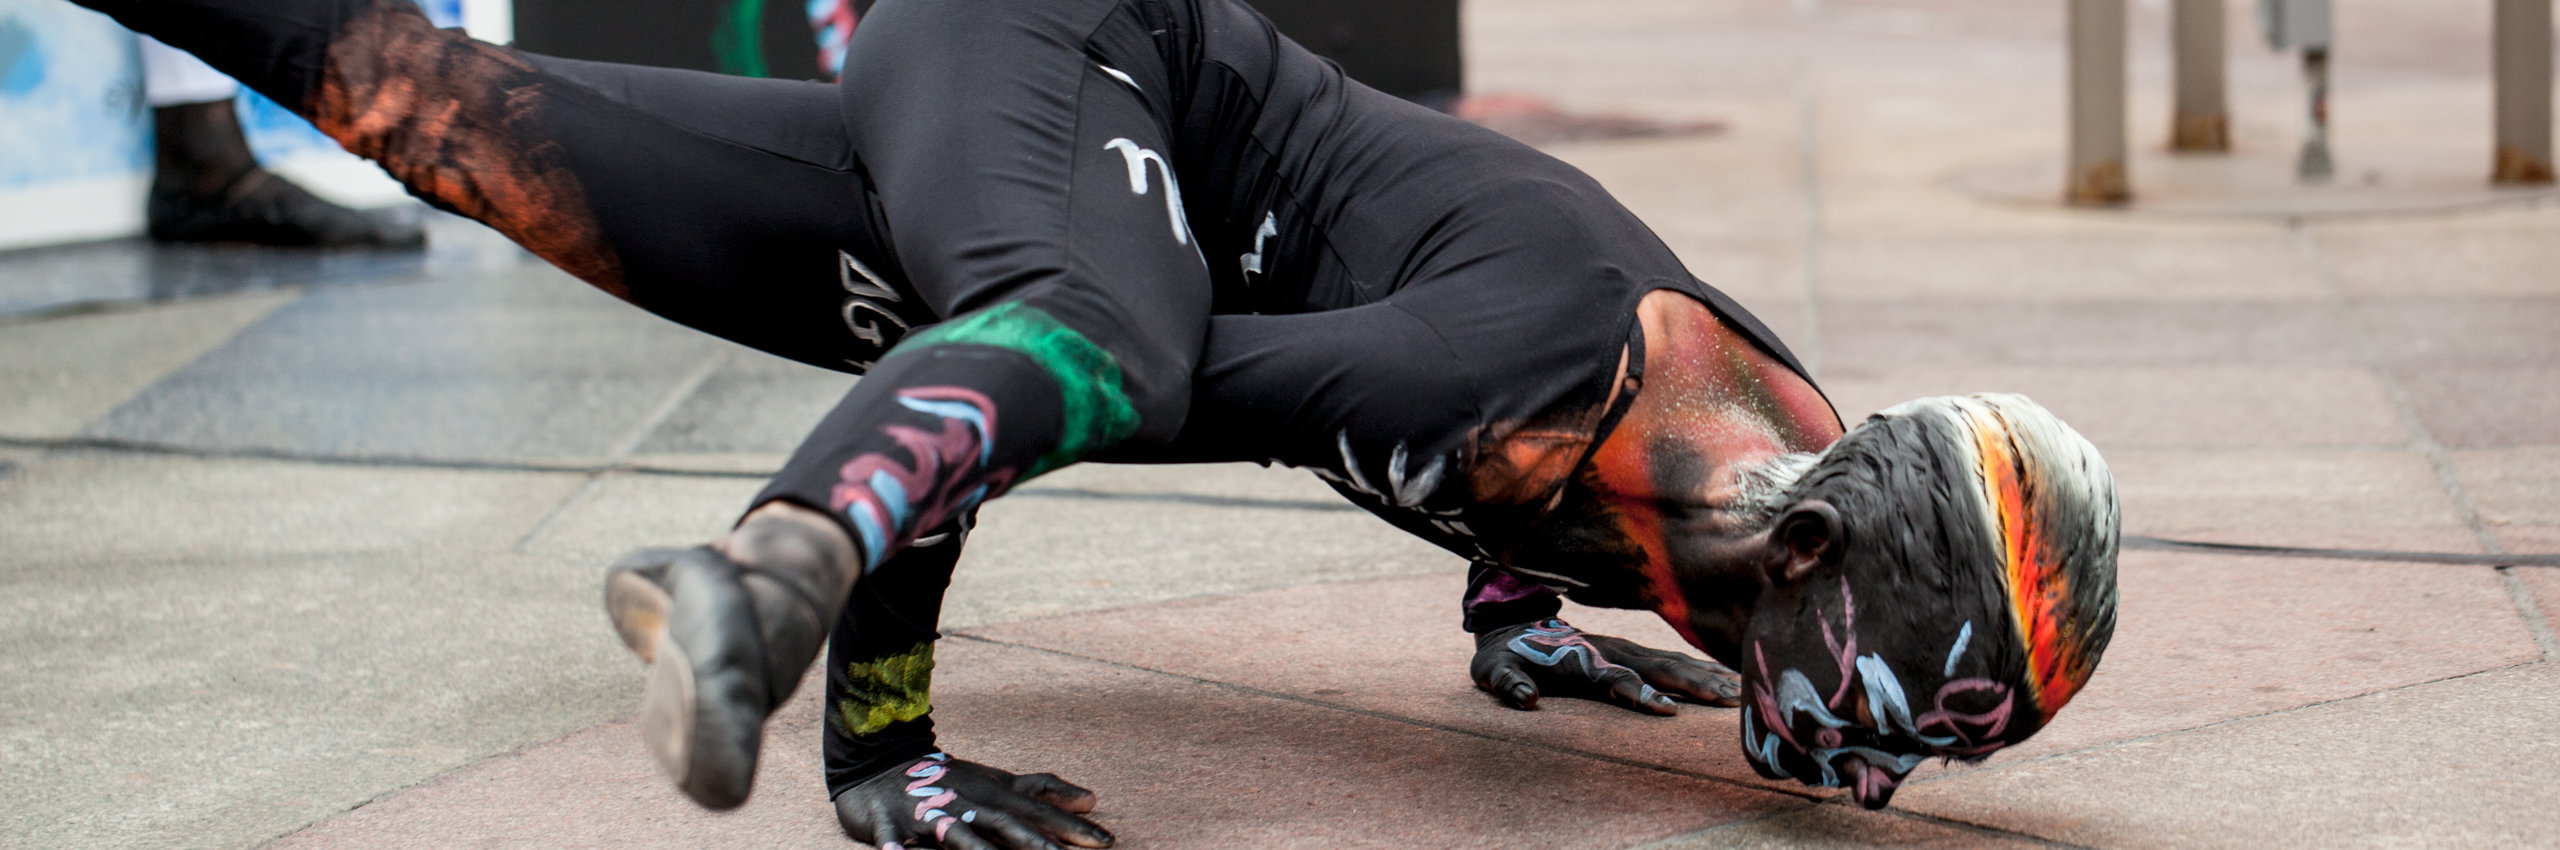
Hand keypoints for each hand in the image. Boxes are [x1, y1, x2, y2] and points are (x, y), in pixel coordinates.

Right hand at [835, 753, 1114, 849]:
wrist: (881, 761)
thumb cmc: (949, 779)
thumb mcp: (998, 782)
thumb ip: (1043, 792)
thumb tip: (1092, 799)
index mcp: (990, 795)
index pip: (1037, 812)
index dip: (1070, 827)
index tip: (1105, 842)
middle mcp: (965, 802)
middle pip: (1005, 825)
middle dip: (1035, 844)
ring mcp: (927, 813)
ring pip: (954, 834)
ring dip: (974, 849)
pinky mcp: (888, 822)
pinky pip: (890, 839)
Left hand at [1470, 619, 1741, 714]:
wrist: (1512, 621)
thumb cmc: (1505, 655)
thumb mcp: (1495, 670)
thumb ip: (1509, 683)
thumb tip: (1524, 699)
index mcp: (1583, 661)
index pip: (1618, 679)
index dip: (1640, 694)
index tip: (1668, 711)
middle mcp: (1611, 653)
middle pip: (1659, 669)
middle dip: (1694, 685)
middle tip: (1729, 702)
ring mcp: (1624, 650)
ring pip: (1673, 662)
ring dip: (1706, 676)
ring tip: (1738, 693)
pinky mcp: (1630, 652)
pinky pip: (1673, 660)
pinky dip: (1701, 668)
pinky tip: (1726, 678)